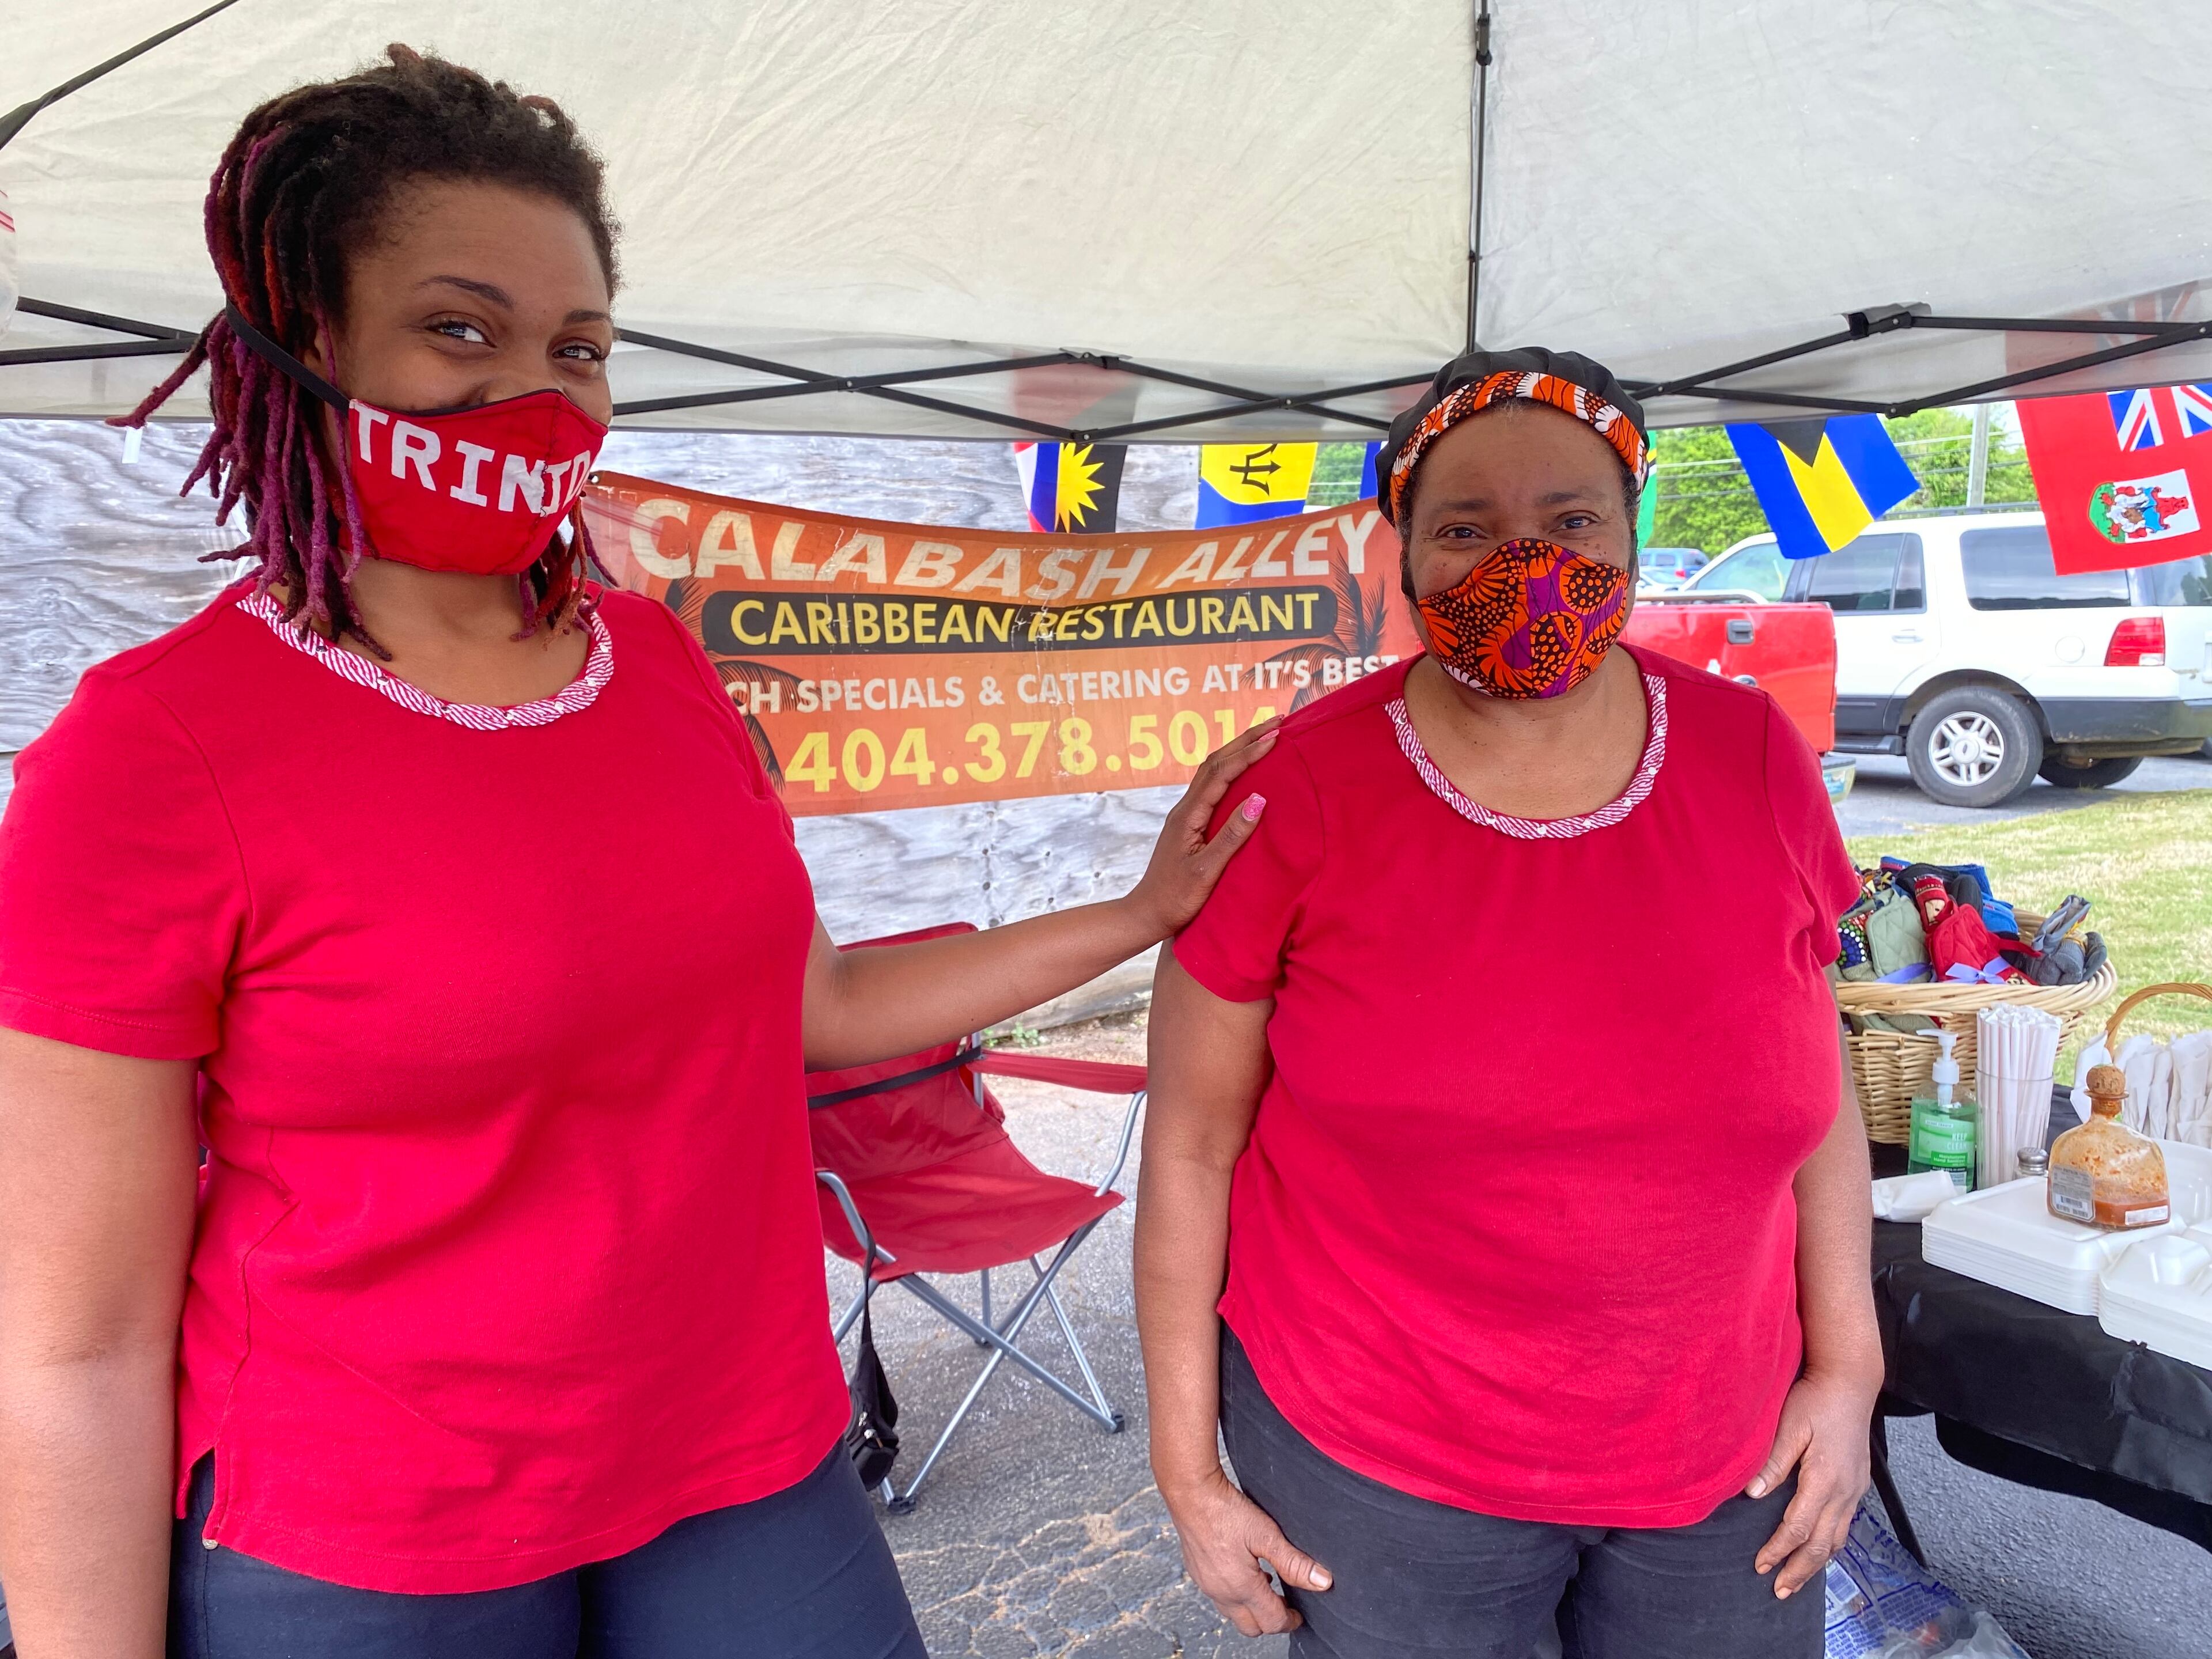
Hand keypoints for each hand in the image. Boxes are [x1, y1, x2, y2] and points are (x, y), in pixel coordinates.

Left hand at [1124, 718, 1279, 938]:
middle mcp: (1185, 808)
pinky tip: (1246, 770)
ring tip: (1266, 736)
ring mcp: (1187, 814)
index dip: (1249, 753)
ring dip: (1239, 750)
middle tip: (1278, 723)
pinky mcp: (1191, 824)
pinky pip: (1213, 786)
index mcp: (1189, 815)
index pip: (1222, 773)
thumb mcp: (1207, 870)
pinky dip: (1233, 769)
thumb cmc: (1176, 898)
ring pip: (1213, 771)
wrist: (1147, 913)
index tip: (1277, 738)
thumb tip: (1259, 799)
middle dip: (1246, 739)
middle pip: (1216, 761)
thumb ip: (1232, 835)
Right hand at [1161, 1466, 1330, 1636]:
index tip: (1300, 1614)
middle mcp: (1222, 1593)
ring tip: (1267, 1586)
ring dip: (1252, 1609)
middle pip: (1251, 1628)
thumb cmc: (1226, 1511)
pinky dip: (1236, 1596)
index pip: (1272, 1622)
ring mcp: (1206, 1585)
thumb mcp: (1267, 1535)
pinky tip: (1244, 1572)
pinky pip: (1219, 1598)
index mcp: (1242, 1588)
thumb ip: (1294, 1563)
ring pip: (1233, 1615)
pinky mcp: (1197, 1574)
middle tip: (1286, 1603)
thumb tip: (1322, 1582)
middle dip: (1271, 1621)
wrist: (1191, 1493)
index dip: (1290, 1621)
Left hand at [1749, 1368, 1878, 1598]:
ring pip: (1837, 1539)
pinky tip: (1819, 1549)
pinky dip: (1830, 1544)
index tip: (1760, 1565)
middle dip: (1799, 1570)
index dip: (1777, 1549)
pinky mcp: (1857, 1484)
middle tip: (1779, 1591)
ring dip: (1817, 1563)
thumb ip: (1773, 1463)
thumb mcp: (1789, 1426)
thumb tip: (1752, 1495)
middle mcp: (1844, 1491)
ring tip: (1798, 1580)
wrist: (1850, 1383)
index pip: (1798, 1527)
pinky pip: (1844, 1525)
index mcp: (1824, 1480)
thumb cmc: (1816, 1400)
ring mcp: (1855, 1490)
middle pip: (1821, 1544)